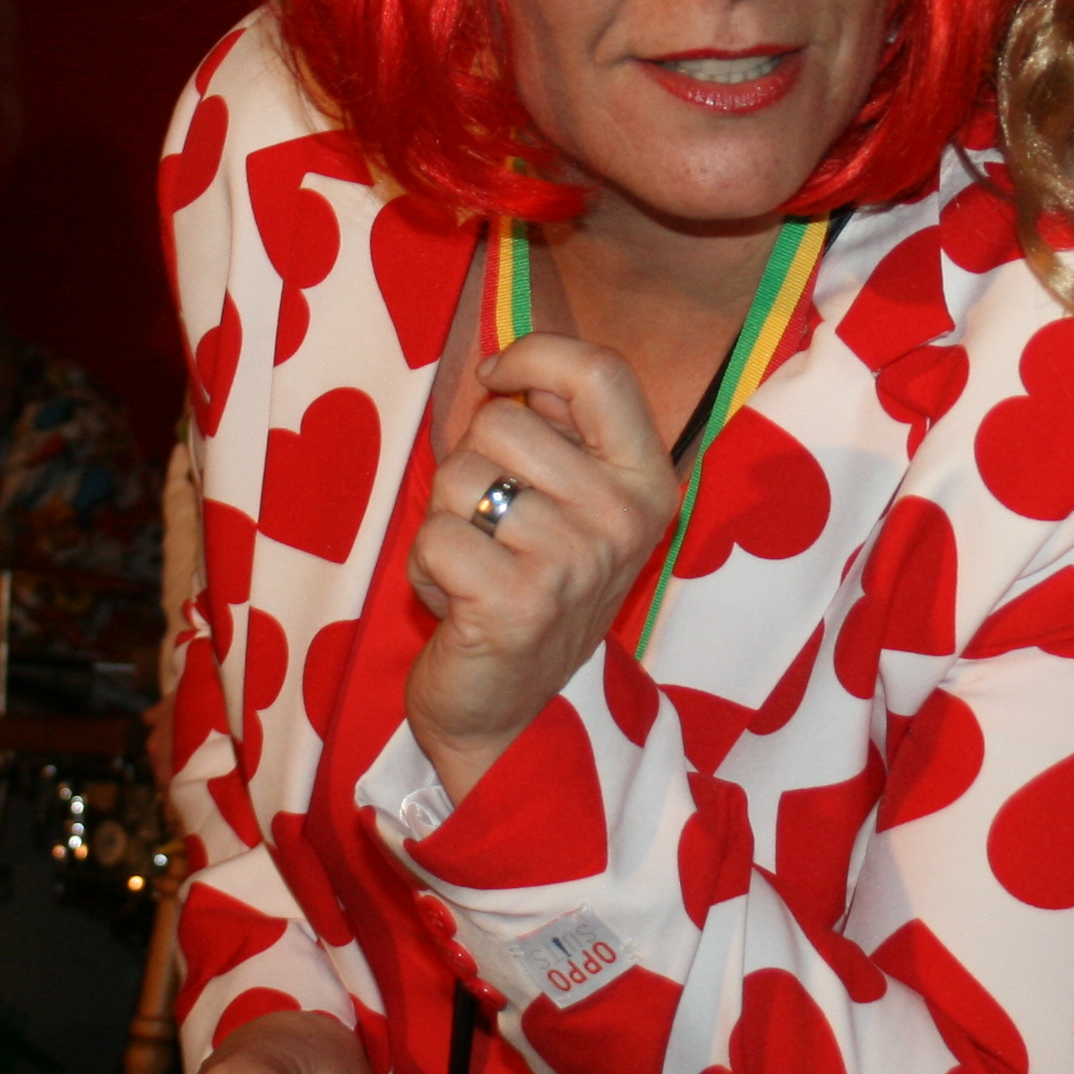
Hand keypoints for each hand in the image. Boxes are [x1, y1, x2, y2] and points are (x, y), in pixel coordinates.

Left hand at [404, 334, 676, 796]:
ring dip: (445, 521)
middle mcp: (623, 520)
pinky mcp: (517, 606)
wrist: (516, 718)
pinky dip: (426, 568)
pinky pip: (434, 536)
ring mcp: (575, 564)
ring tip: (476, 568)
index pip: (601, 373)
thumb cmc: (532, 591)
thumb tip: (510, 366)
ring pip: (459, 475)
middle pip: (505, 421)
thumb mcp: (572, 505)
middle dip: (472, 465)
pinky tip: (457, 602)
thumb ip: (558, 432)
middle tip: (493, 530)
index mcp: (647, 483)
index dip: (536, 355)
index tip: (498, 378)